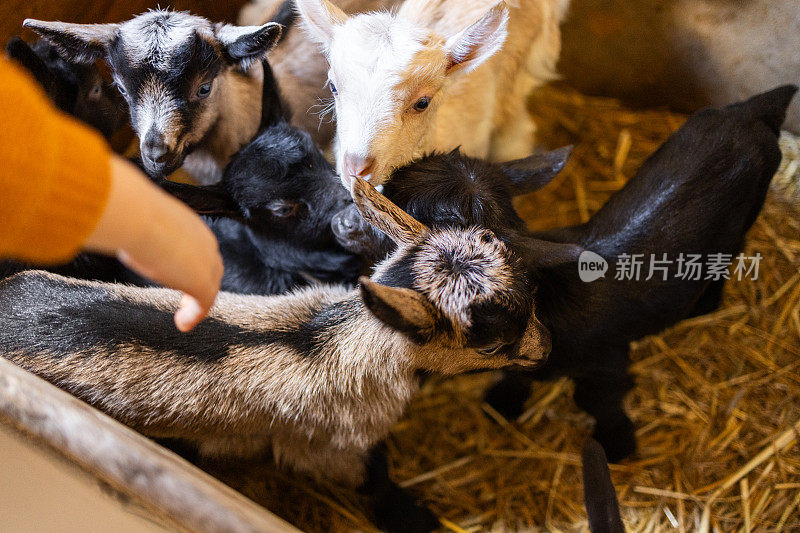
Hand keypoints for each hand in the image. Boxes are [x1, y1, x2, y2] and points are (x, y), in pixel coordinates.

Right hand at [85, 156, 222, 331]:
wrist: (135, 217)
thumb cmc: (127, 212)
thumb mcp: (132, 216)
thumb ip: (130, 220)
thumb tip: (104, 214)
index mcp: (190, 224)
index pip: (199, 246)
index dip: (193, 262)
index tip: (178, 273)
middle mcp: (204, 241)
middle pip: (212, 267)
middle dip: (202, 283)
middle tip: (187, 300)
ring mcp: (206, 262)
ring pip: (210, 286)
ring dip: (198, 303)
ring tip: (184, 318)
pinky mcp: (202, 283)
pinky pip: (203, 304)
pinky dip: (194, 315)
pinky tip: (181, 325)